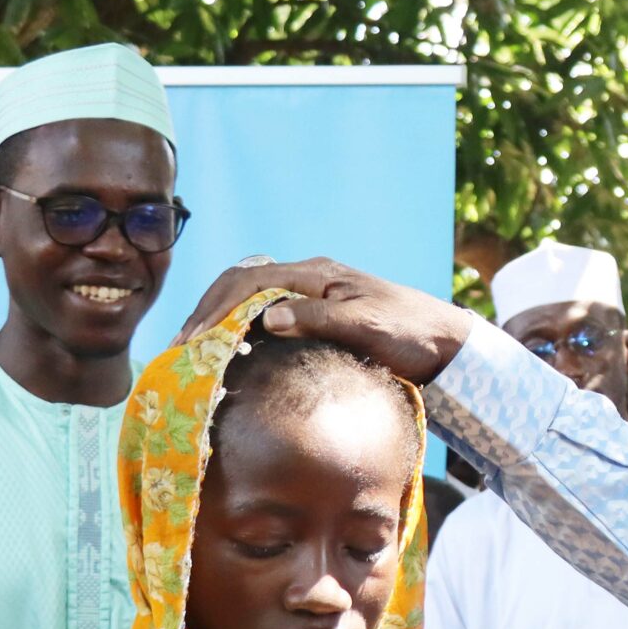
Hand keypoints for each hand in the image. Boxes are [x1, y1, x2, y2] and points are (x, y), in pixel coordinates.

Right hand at [177, 257, 473, 384]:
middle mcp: (309, 279)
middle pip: (241, 283)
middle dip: (207, 310)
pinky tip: (227, 353)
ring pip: (250, 298)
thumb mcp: (367, 326)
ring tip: (193, 350)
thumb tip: (267, 319)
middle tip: (181, 345)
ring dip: (219, 319)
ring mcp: (312, 296)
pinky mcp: (317, 317)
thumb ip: (319, 319)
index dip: (217, 308)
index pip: (250, 280)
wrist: (447, 344)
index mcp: (317, 274)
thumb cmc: (412, 333)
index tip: (194, 339)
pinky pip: (265, 315)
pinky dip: (240, 330)